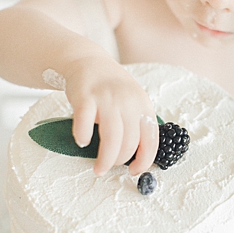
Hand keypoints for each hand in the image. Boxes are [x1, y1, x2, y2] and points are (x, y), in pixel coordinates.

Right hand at [60, 55, 158, 175]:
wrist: (88, 61)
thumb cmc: (110, 88)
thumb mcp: (131, 101)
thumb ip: (136, 124)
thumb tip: (137, 158)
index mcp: (143, 105)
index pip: (151, 139)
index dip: (144, 160)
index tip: (134, 171)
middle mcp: (128, 101)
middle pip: (130, 142)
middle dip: (119, 161)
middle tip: (108, 167)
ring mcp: (106, 98)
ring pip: (111, 137)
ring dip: (105, 159)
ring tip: (99, 168)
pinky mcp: (85, 96)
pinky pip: (85, 123)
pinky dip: (83, 137)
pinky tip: (82, 141)